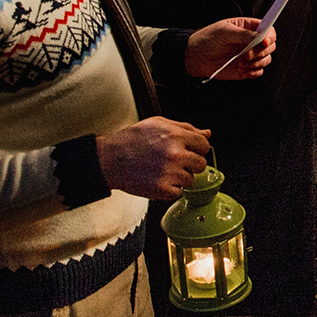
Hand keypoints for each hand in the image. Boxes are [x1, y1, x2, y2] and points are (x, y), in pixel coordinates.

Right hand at [96, 116, 210, 199]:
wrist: (109, 159)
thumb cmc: (132, 140)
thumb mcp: (158, 124)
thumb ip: (186, 128)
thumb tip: (207, 133)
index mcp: (176, 136)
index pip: (204, 145)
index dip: (197, 148)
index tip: (189, 151)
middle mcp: (175, 154)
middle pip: (201, 164)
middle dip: (191, 164)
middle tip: (174, 162)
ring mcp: (169, 173)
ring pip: (190, 180)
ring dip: (180, 177)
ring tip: (162, 170)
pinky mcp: (162, 189)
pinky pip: (178, 193)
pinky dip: (170, 189)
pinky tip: (158, 180)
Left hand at [185, 17, 275, 78]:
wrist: (196, 57)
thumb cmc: (207, 40)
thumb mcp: (225, 32)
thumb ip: (244, 34)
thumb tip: (261, 36)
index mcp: (248, 28)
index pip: (268, 30)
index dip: (270, 36)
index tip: (265, 42)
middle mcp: (251, 42)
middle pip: (270, 46)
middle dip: (261, 52)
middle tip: (247, 55)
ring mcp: (250, 55)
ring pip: (267, 59)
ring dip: (257, 63)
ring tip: (241, 63)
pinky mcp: (247, 68)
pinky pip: (259, 72)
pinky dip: (253, 72)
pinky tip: (242, 69)